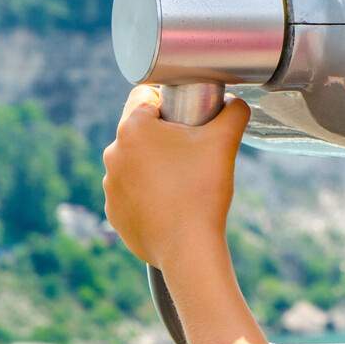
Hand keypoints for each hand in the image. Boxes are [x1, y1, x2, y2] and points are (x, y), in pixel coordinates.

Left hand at [102, 85, 251, 271]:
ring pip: (135, 162)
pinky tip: (171, 203)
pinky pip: (131, 192)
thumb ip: (233, 111)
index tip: (188, 118)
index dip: (170, 101)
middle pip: (140, 131)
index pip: (145, 95)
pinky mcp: (114, 212)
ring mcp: (110, 185)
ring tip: (182, 181)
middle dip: (164, 136)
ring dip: (154, 165)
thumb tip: (234, 103)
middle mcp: (113, 153)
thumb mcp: (225, 141)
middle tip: (192, 152)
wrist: (188, 248)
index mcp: (132, 128)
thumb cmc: (203, 190)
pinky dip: (148, 194)